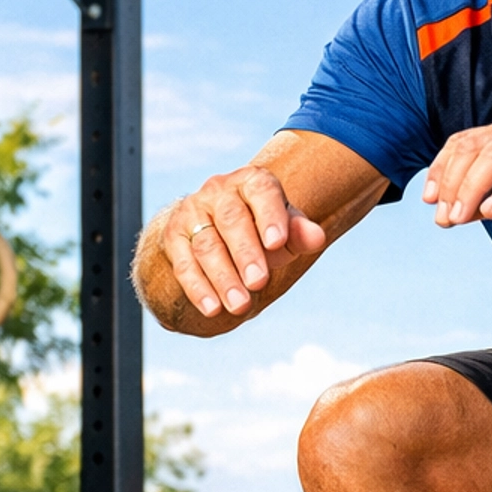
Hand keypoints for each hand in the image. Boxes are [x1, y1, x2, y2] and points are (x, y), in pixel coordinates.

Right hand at [159, 165, 325, 319]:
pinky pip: (183, 263)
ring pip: (207, 245)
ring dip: (223, 278)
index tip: (277, 242)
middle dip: (246, 254)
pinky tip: (212, 309)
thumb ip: (300, 233)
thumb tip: (317, 237)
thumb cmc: (262, 229)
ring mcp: (193, 212)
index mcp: (251, 182)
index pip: (261, 192)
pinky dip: (198, 288)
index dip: (269, 217)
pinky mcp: (174, 236)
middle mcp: (218, 191)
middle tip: (259, 282)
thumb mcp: (285, 230)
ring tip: (240, 305)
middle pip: (231, 221)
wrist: (220, 227)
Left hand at [424, 115, 491, 234]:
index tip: (428, 199)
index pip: (463, 142)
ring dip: (472, 187)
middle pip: (474, 146)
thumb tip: (451, 212)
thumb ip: (487, 198)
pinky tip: (490, 212)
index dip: (441, 169)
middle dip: (452, 182)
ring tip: (460, 216)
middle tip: (442, 215)